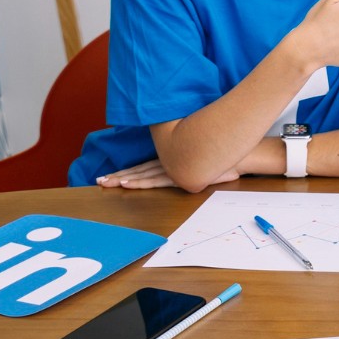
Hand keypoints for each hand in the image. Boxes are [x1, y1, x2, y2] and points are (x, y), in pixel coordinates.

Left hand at [95, 158, 239, 191]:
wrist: (239, 154)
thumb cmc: (223, 159)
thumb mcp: (206, 162)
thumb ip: (196, 165)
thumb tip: (193, 168)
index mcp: (171, 159)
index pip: (144, 167)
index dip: (127, 171)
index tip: (111, 175)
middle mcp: (169, 163)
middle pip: (139, 171)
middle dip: (118, 175)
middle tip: (99, 180)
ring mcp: (172, 169)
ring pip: (142, 176)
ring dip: (122, 179)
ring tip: (105, 183)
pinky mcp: (178, 175)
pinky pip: (155, 180)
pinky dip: (139, 182)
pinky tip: (126, 184)